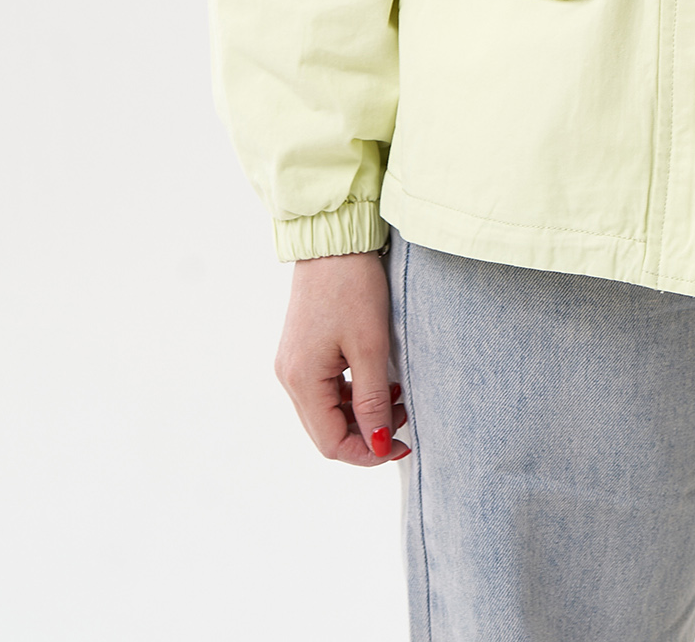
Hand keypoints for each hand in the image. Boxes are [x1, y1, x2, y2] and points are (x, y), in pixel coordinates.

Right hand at [275, 250, 408, 465]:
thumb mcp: (370, 346)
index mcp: (302, 380)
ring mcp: (293, 363)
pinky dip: (352, 395)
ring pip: (327, 412)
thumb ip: (373, 400)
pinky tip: (380, 382)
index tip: (402, 444)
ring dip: (362, 414)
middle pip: (327, 431)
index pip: (331, 443)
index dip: (368, 453)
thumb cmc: (353, 288)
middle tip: (405, 419)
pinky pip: (325, 390)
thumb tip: (378, 445)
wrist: (334, 240)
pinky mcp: (303, 350)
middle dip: (367, 434)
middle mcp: (290, 377)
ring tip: (398, 398)